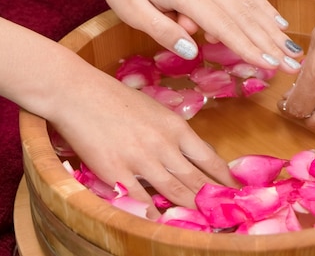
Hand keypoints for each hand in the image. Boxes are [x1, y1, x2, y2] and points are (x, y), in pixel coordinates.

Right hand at [51, 65, 236, 218]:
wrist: (79, 92)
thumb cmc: (116, 98)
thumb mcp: (155, 110)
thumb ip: (173, 132)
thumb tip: (192, 151)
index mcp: (176, 127)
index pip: (208, 158)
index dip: (224, 178)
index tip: (235, 190)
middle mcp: (164, 144)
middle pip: (195, 179)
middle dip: (213, 199)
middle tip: (227, 213)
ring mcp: (141, 159)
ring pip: (174, 191)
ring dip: (191, 209)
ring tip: (206, 222)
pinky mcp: (115, 170)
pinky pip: (138, 198)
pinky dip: (152, 213)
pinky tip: (162, 223)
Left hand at [94, 0, 301, 72]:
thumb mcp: (131, 9)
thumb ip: (162, 29)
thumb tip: (193, 48)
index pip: (223, 25)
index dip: (248, 47)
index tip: (270, 65)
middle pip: (244, 17)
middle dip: (271, 44)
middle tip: (293, 66)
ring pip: (251, 5)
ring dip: (274, 30)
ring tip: (293, 52)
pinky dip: (266, 10)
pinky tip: (280, 25)